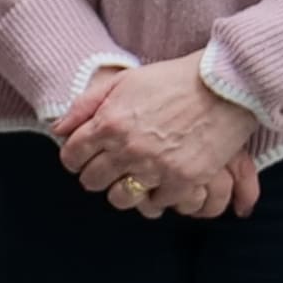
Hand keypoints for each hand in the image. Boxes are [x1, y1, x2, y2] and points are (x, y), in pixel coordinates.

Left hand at [58, 56, 263, 218]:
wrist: (225, 85)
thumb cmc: (172, 79)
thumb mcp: (123, 81)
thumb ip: (85, 105)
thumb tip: (58, 129)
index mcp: (109, 122)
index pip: (72, 156)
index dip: (74, 158)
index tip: (83, 158)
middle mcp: (127, 148)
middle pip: (92, 181)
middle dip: (95, 176)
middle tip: (107, 170)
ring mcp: (156, 167)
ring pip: (120, 198)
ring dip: (122, 191)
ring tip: (131, 179)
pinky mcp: (183, 180)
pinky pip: (156, 202)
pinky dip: (155, 195)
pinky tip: (159, 182)